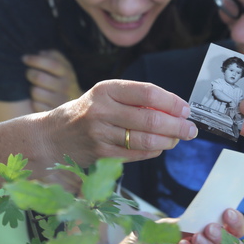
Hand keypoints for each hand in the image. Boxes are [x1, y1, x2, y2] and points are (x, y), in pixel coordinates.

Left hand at [23, 50, 82, 111]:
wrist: (80, 108)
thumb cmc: (65, 83)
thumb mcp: (65, 68)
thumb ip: (54, 57)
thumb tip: (41, 53)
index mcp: (68, 74)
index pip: (51, 64)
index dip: (35, 60)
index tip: (24, 58)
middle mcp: (66, 87)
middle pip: (39, 77)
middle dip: (30, 74)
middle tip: (29, 74)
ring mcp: (60, 102)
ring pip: (35, 92)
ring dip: (32, 89)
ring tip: (37, 89)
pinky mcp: (53, 113)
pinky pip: (35, 105)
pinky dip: (34, 102)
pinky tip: (39, 101)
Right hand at [39, 80, 197, 168]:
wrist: (53, 136)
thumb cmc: (87, 113)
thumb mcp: (105, 95)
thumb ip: (134, 99)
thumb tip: (174, 109)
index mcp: (106, 89)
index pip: (147, 92)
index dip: (171, 102)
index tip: (186, 109)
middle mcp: (102, 110)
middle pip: (150, 118)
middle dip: (177, 126)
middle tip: (190, 129)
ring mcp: (100, 134)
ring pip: (145, 140)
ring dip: (168, 141)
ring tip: (177, 139)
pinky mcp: (101, 154)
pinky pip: (136, 154)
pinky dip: (153, 152)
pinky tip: (159, 148)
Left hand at [105, 208, 243, 243]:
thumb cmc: (145, 239)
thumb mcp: (164, 225)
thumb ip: (185, 224)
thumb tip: (205, 222)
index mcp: (202, 229)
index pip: (229, 226)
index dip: (234, 221)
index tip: (227, 213)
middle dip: (223, 236)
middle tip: (208, 229)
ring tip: (188, 241)